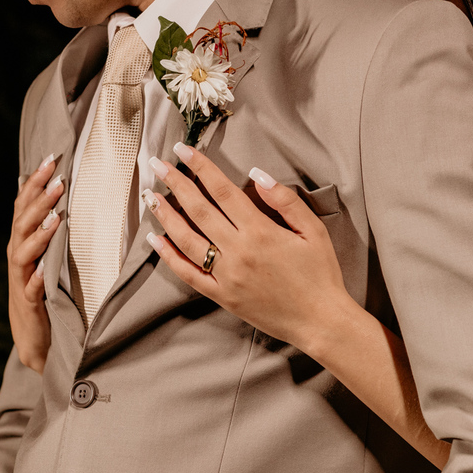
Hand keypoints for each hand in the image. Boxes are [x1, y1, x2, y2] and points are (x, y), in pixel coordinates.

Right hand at [7, 153, 63, 372]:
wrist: (36, 338)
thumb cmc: (44, 291)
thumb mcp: (47, 255)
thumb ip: (52, 228)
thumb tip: (66, 194)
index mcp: (23, 241)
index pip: (24, 206)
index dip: (34, 183)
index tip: (51, 160)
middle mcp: (18, 256)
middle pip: (23, 223)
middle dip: (39, 200)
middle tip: (58, 180)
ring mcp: (21, 279)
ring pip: (23, 252)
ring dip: (39, 234)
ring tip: (56, 218)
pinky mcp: (29, 303)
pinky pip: (32, 289)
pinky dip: (38, 278)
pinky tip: (46, 269)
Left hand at [144, 144, 353, 353]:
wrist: (319, 321)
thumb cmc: (320, 274)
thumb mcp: (314, 231)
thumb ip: (286, 201)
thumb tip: (258, 175)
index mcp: (261, 232)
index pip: (223, 191)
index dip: (201, 168)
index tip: (184, 151)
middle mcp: (238, 252)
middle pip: (199, 210)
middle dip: (176, 184)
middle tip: (157, 165)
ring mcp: (226, 276)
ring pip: (187, 240)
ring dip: (166, 216)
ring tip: (152, 197)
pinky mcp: (221, 296)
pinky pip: (188, 274)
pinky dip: (169, 256)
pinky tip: (155, 240)